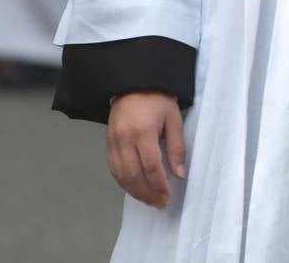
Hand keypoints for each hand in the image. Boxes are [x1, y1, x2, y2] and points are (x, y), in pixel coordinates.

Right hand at [107, 92, 185, 208]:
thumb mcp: (174, 119)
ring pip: (121, 175)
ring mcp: (113, 143)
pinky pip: (114, 169)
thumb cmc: (158, 100)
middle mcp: (124, 140)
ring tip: (149, 201)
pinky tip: (135, 189)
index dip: (159, 184)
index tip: (168, 196)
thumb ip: (177, 147)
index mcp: (143, 132)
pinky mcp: (108, 145)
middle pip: (134, 174)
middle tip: (160, 203)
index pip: (151, 166)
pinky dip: (124, 183)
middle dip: (147, 193)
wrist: (132, 84)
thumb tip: (180, 174)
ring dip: (135, 192)